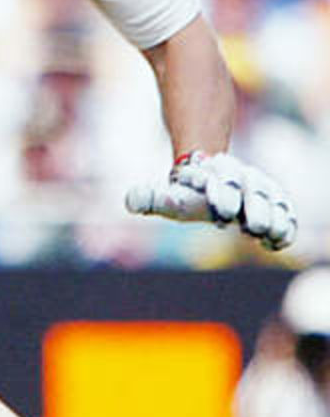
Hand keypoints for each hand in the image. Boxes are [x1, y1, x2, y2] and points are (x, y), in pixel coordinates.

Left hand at [125, 151, 296, 250]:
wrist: (212, 183)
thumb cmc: (188, 194)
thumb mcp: (167, 196)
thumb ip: (150, 198)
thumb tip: (132, 201)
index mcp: (216, 174)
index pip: (223, 180)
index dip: (223, 194)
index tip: (221, 212)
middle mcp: (242, 179)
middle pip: (253, 188)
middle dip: (253, 206)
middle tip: (250, 226)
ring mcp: (260, 191)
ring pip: (272, 198)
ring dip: (272, 216)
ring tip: (267, 234)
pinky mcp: (275, 205)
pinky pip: (284, 212)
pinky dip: (285, 225)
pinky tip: (278, 242)